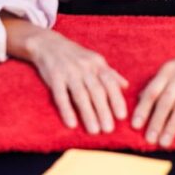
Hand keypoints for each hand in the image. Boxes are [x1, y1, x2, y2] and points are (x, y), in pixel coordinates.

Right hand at [2, 14, 128, 133]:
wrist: (48, 44)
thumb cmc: (75, 55)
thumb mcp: (95, 60)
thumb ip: (110, 73)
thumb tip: (126, 86)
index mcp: (97, 64)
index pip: (110, 83)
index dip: (116, 99)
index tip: (122, 116)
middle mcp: (84, 68)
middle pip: (96, 91)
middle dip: (103, 110)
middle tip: (109, 129)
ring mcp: (69, 72)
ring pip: (80, 95)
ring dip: (88, 113)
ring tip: (94, 130)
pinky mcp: (54, 77)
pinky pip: (61, 96)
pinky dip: (66, 110)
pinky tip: (71, 123)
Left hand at [131, 30, 174, 146]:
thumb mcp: (172, 68)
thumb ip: (157, 83)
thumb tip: (140, 98)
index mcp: (167, 70)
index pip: (152, 91)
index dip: (143, 109)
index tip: (135, 125)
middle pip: (165, 101)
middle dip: (156, 121)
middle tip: (149, 139)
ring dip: (172, 126)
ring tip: (164, 143)